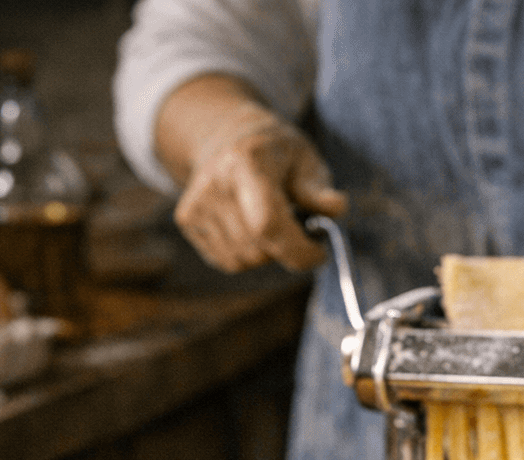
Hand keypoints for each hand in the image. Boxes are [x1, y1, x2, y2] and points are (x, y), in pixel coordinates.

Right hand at [163, 78, 347, 273]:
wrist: (227, 135)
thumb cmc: (276, 152)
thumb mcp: (306, 159)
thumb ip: (318, 188)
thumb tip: (336, 208)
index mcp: (247, 161)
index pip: (267, 224)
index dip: (297, 250)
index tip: (319, 253)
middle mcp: (215, 182)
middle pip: (258, 248)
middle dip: (288, 249)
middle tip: (298, 226)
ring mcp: (196, 202)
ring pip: (244, 260)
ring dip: (268, 252)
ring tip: (271, 219)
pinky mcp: (187, 220)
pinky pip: (228, 261)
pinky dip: (248, 253)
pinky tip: (250, 225)